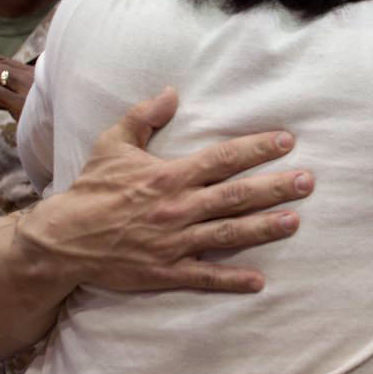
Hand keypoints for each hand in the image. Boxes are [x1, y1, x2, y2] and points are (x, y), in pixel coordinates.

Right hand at [16, 87, 313, 292]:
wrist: (64, 239)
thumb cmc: (91, 189)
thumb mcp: (113, 143)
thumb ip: (144, 116)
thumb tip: (172, 92)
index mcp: (169, 175)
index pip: (223, 159)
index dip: (257, 149)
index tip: (286, 142)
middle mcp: (178, 208)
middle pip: (236, 195)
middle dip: (275, 187)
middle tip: (308, 181)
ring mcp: (174, 242)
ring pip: (229, 233)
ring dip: (265, 228)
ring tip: (295, 221)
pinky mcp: (166, 271)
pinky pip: (204, 276)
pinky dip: (232, 280)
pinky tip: (258, 281)